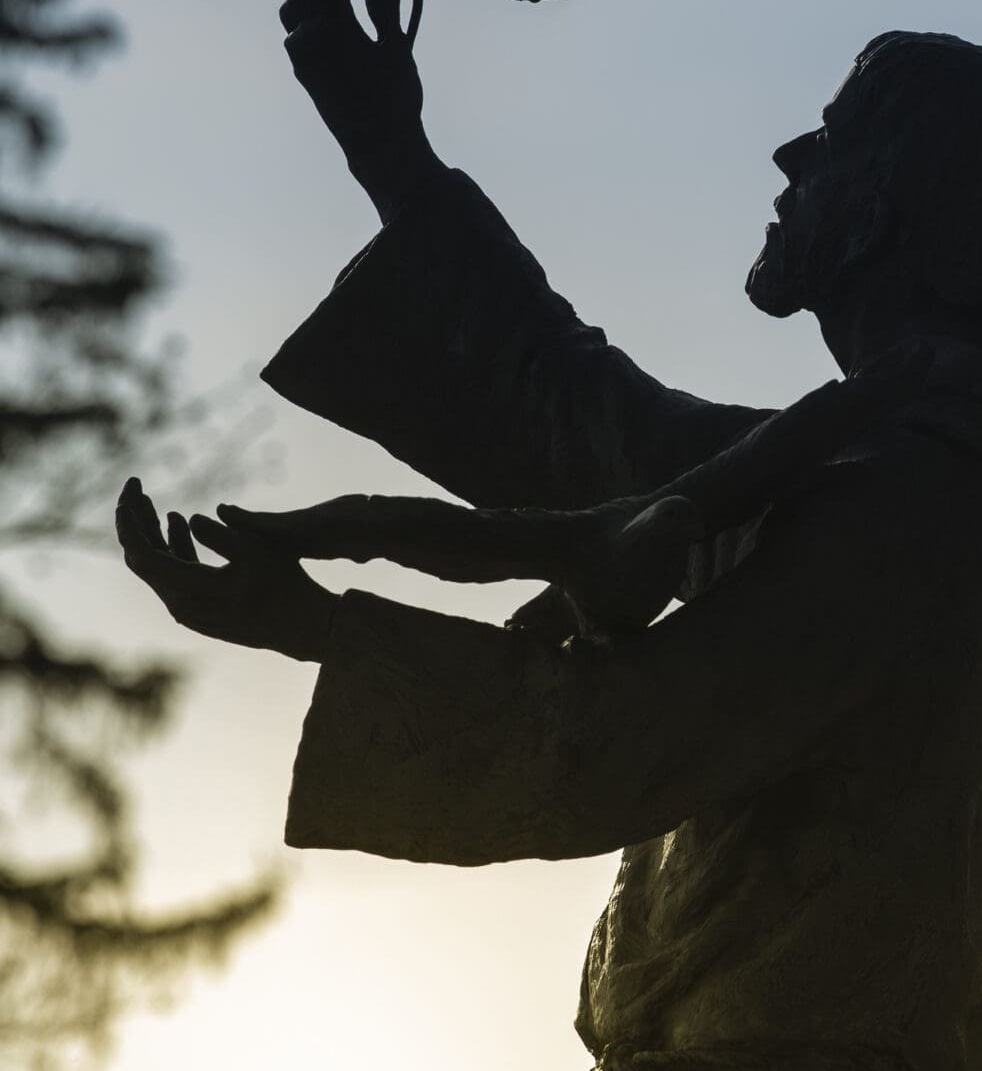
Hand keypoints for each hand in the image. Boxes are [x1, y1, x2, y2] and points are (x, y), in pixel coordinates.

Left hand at [115, 479, 337, 660]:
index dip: (130, 522)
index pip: (141, 554)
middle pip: (143, 559)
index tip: (129, 493)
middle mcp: (180, 605)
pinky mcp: (201, 609)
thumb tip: (189, 519)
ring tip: (151, 502)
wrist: (303, 626)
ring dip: (154, 533)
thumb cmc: (284, 585)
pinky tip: (179, 523)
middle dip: (137, 522)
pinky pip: (176, 575)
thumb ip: (218, 534)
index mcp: (188, 590)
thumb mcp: (255, 549)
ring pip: (158, 567)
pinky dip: (173, 547)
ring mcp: (189, 610)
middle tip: (135, 490)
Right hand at [214, 491, 695, 634]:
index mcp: (491, 534)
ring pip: (366, 529)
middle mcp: (468, 527)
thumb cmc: (663, 544)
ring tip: (220, 531)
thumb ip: (665, 538)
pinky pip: (390, 545)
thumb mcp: (663, 550)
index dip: (331, 529)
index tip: (265, 529)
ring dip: (300, 532)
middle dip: (289, 527)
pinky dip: (335, 544)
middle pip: (364, 520)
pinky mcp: (474, 549)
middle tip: (209, 528)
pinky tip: (301, 554)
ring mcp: (467, 535)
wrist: (681, 516)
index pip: (398, 528)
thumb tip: (683, 520)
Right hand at [280, 0, 435, 220]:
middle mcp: (327, 34)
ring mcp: (314, 51)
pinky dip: (300, 25)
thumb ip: (387, 15)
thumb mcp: (395, 48)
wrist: (387, 136)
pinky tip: (314, 16)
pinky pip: (295, 41)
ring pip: (296, 11)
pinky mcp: (307, 70)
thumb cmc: (396, 95)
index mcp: (349, 25)